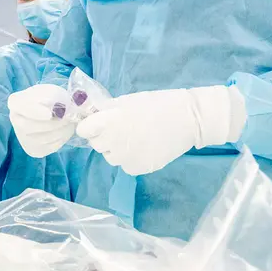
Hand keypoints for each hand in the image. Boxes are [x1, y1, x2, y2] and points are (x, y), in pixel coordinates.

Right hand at [8, 85, 76, 157]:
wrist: (53, 112)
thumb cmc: (52, 98)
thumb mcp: (53, 91)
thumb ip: (54, 98)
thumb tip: (58, 111)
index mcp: (16, 102)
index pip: (19, 106)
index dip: (33, 111)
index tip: (49, 114)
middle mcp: (15, 120)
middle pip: (28, 126)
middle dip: (52, 124)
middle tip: (68, 119)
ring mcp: (22, 137)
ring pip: (41, 139)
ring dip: (60, 132)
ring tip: (69, 124)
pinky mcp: (33, 149)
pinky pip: (47, 147)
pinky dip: (60, 140)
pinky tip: (65, 131)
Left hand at [76, 85, 246, 175]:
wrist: (187, 119)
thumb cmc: (156, 104)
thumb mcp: (127, 101)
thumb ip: (107, 111)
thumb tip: (92, 116)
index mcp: (108, 121)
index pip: (84, 130)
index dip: (90, 126)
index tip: (97, 124)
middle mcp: (113, 142)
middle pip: (96, 144)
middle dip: (104, 137)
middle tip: (122, 129)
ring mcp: (125, 158)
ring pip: (110, 157)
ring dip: (116, 150)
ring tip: (135, 139)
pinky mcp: (138, 169)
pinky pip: (125, 166)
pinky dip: (131, 159)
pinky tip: (144, 148)